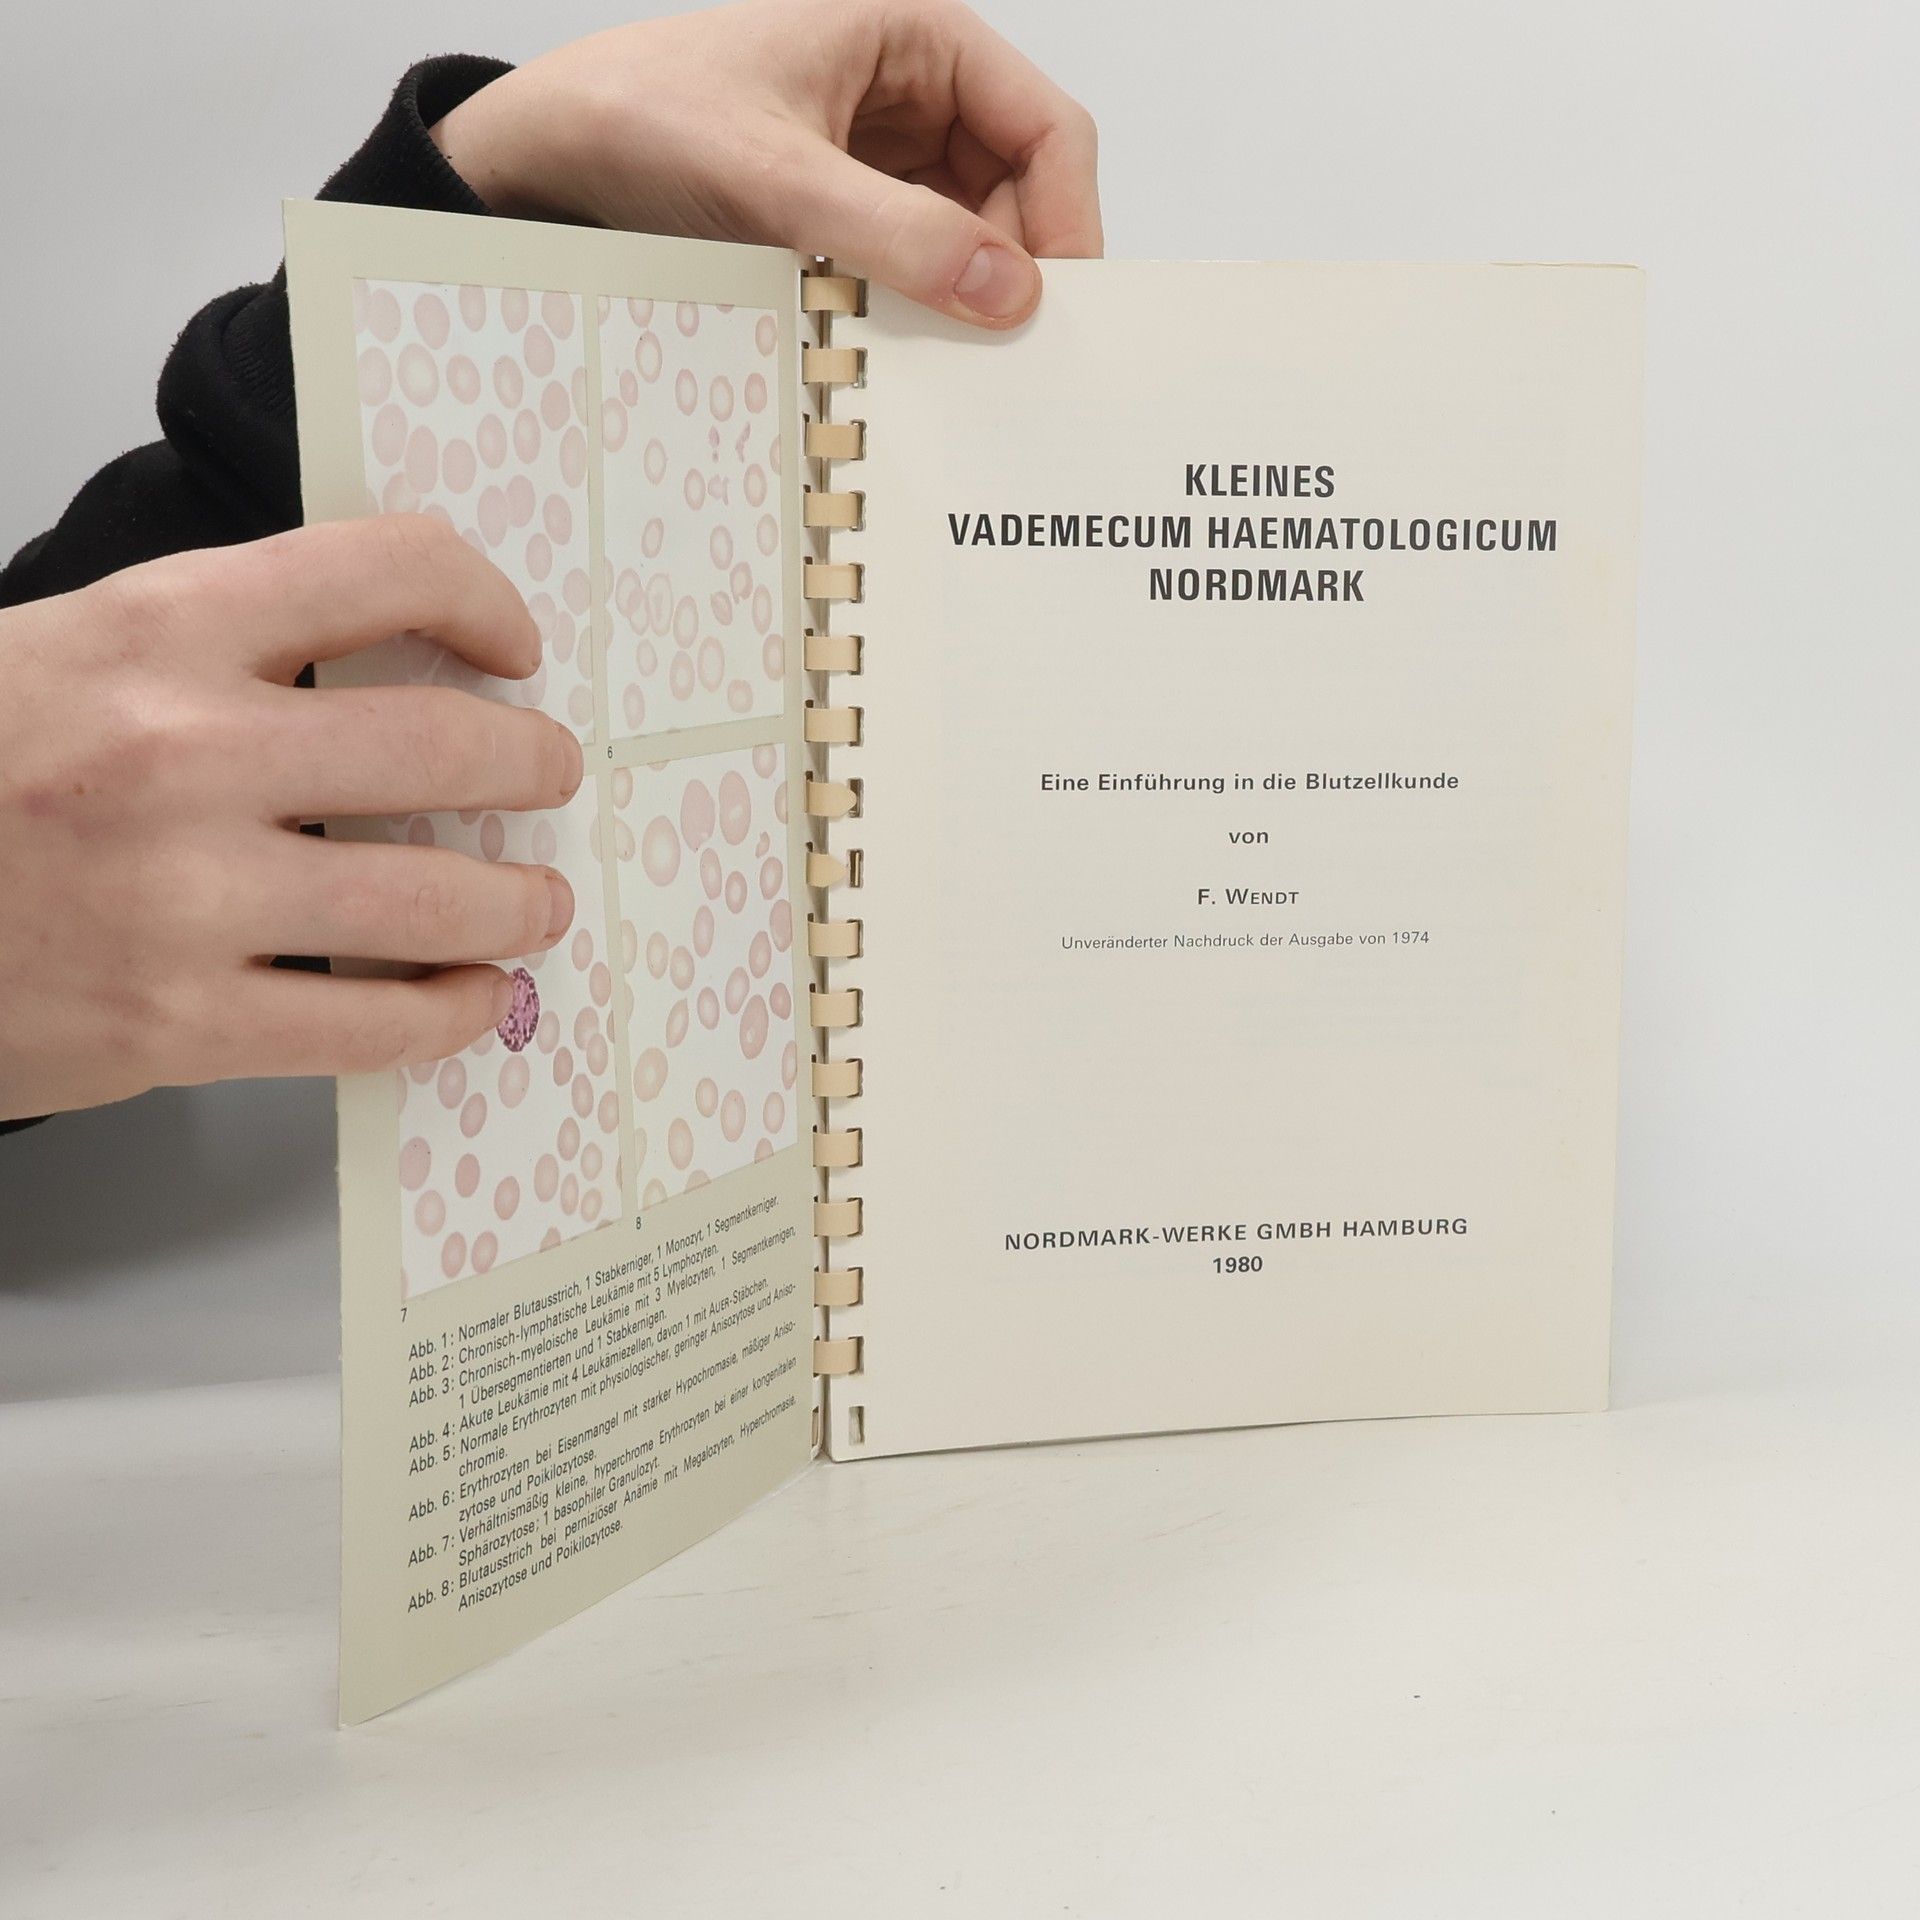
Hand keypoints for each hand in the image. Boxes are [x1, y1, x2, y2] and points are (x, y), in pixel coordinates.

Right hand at [0, 519, 583, 1119]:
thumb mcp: (69, 652)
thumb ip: (219, 647)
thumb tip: (385, 657)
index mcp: (154, 629)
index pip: (383, 568)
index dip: (481, 598)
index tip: (513, 644)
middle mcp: (182, 752)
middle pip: (444, 747)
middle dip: (532, 764)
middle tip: (550, 776)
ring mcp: (184, 898)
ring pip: (432, 902)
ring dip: (519, 902)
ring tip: (539, 903)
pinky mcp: (177, 1024)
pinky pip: (369, 1026)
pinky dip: (449, 1013)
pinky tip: (475, 999)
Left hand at [431, 0, 1101, 327]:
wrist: (550, 156)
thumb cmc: (642, 116)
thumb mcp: (776, 178)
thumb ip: (898, 236)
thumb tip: (1008, 293)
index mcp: (918, 38)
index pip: (1046, 128)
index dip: (1065, 221)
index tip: (1053, 309)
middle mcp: (914, 94)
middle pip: (1021, 194)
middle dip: (1012, 271)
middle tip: (999, 354)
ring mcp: (885, 158)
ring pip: (973, 239)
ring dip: (961, 299)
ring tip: (935, 354)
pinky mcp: (851, 213)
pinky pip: (918, 266)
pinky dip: (917, 310)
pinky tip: (896, 346)